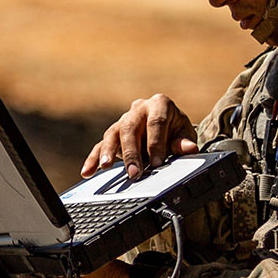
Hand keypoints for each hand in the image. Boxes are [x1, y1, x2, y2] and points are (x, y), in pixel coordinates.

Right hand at [81, 94, 198, 178]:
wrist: (167, 127)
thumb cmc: (176, 129)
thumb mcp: (184, 134)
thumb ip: (184, 142)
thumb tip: (189, 149)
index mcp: (159, 104)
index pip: (156, 122)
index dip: (156, 144)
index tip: (158, 164)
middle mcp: (138, 109)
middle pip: (130, 128)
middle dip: (131, 152)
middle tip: (134, 172)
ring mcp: (123, 121)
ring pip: (112, 134)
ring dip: (108, 152)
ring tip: (105, 167)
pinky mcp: (113, 135)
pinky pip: (100, 146)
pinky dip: (93, 159)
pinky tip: (88, 172)